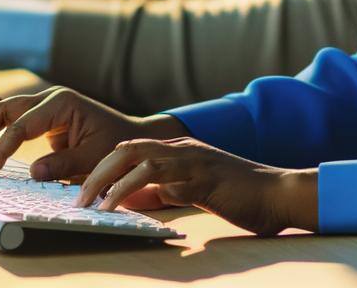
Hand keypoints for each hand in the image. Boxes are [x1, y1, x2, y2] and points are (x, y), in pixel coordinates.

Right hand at [0, 86, 184, 180]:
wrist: (130, 137)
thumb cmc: (115, 147)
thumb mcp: (94, 160)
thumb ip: (63, 165)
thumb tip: (32, 172)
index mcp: (62, 103)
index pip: (21, 125)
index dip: (1, 149)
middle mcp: (48, 97)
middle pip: (2, 107)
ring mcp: (41, 102)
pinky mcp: (37, 113)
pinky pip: (5, 113)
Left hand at [75, 137, 318, 236]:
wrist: (280, 195)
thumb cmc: (240, 198)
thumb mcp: (192, 194)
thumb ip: (163, 194)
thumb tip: (130, 202)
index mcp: (179, 151)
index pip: (130, 151)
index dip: (102, 168)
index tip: (82, 191)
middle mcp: (182, 149)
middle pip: (126, 150)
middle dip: (96, 172)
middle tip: (77, 197)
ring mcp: (192, 160)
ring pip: (138, 160)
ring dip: (108, 181)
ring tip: (90, 203)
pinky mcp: (202, 176)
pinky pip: (160, 179)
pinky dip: (134, 191)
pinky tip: (119, 206)